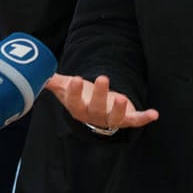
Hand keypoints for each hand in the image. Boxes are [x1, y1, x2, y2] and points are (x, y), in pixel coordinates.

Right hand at [43, 73, 158, 131]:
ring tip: (123, 98)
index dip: (74, 92)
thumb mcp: (67, 88)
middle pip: (96, 108)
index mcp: (78, 109)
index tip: (75, 79)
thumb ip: (54, 81)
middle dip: (100, 94)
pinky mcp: (127, 119)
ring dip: (120, 109)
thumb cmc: (81, 98)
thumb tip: (38, 72)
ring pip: (115, 117)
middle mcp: (94, 116)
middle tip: (103, 78)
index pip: (74, 102)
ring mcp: (111, 119)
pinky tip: (154, 114)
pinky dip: (144, 118)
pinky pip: (136, 121)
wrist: (97, 113)